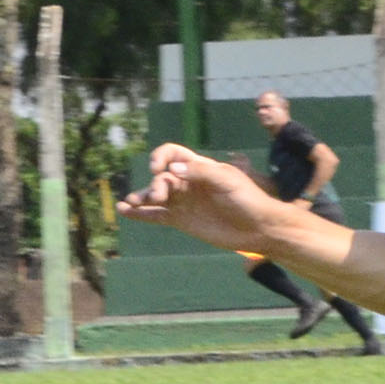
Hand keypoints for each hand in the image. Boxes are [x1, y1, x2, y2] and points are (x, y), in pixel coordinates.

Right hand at [116, 145, 287, 253]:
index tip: (158, 168)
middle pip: (161, 178)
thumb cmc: (248, 199)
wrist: (259, 228)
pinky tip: (125, 212)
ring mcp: (183, 202)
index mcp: (200, 168)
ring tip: (130, 204)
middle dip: (155, 185)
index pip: (173, 154)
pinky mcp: (180, 221)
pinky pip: (155, 216)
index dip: (161, 157)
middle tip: (158, 197)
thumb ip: (201, 173)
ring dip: (141, 197)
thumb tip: (173, 170)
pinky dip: (140, 214)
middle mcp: (188, 183)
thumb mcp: (227, 181)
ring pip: (154, 196)